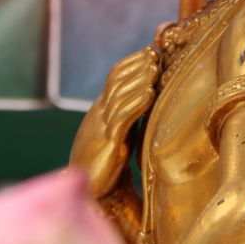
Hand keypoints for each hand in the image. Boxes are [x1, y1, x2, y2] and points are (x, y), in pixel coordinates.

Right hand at [70, 46, 159, 196]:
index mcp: (101, 110)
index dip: (131, 62)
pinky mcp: (108, 146)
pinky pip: (122, 120)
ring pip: (119, 97)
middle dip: (136, 65)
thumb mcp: (118, 132)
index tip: (150, 51)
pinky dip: (136, 103)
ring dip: (138, 79)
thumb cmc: (107, 162)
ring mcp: (102, 129)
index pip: (113, 77)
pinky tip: (150, 93)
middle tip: (154, 53)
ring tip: (155, 67)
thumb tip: (148, 94)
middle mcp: (100, 115)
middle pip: (116, 82)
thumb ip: (128, 114)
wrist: (90, 192)